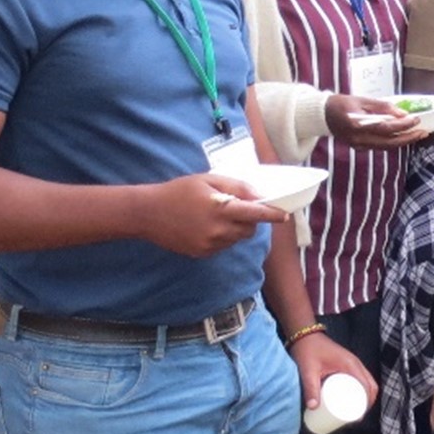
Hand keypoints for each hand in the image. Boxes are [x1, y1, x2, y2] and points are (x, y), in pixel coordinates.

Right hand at [140, 173, 284, 257]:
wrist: (148, 213)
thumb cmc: (178, 191)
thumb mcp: (208, 180)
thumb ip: (236, 187)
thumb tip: (259, 195)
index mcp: (221, 209)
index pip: (256, 214)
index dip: (272, 215)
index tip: (285, 215)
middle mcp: (218, 230)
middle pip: (249, 229)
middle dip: (249, 219)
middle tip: (237, 208)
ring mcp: (210, 244)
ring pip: (237, 238)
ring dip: (236, 228)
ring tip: (216, 215)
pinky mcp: (202, 254)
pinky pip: (223, 246)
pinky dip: (222, 237)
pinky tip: (205, 226)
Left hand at [287, 328, 375, 413]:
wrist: (304, 334)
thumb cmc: (307, 350)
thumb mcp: (309, 371)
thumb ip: (310, 388)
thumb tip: (313, 408)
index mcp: (351, 365)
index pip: (367, 386)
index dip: (366, 404)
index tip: (357, 418)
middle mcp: (356, 363)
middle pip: (371, 386)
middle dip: (367, 403)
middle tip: (355, 418)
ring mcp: (353, 363)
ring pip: (367, 382)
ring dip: (365, 397)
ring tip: (354, 412)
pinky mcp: (348, 364)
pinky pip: (361, 379)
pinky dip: (362, 390)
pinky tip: (354, 399)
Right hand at [324, 92, 425, 151]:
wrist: (322, 115)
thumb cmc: (341, 103)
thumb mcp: (362, 100)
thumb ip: (383, 107)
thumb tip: (402, 113)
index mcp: (357, 124)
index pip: (385, 127)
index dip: (403, 125)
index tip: (415, 119)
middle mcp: (358, 138)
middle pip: (389, 142)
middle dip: (408, 138)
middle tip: (423, 132)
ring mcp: (358, 145)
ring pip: (386, 146)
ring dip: (403, 141)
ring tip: (417, 134)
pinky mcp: (359, 147)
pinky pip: (380, 146)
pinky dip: (393, 142)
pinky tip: (403, 136)